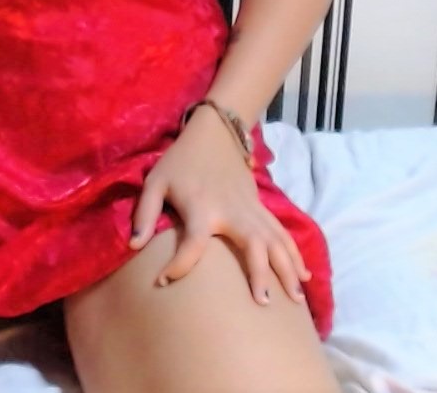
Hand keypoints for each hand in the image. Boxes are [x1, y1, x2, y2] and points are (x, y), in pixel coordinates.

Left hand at [130, 106, 311, 304]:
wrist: (214, 133)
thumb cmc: (180, 161)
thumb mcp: (155, 181)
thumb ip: (144, 212)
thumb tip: (133, 246)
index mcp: (202, 209)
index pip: (192, 245)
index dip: (178, 266)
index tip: (162, 281)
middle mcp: (231, 212)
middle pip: (253, 245)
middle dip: (260, 274)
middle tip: (262, 303)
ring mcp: (250, 210)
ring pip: (276, 241)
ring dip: (287, 269)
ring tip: (296, 301)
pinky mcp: (260, 207)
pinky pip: (282, 233)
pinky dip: (295, 253)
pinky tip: (303, 276)